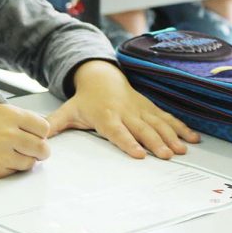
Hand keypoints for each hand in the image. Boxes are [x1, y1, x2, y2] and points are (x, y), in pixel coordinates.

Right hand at [0, 104, 50, 178]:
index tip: (36, 135)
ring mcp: (2, 154)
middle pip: (42, 147)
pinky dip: (9, 168)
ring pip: (30, 162)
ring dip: (24, 160)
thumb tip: (40, 134)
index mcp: (9, 114)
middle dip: (39, 150)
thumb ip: (16, 121)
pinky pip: (14, 171)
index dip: (41, 133)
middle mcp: (8, 133)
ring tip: (8, 153)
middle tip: (31, 150)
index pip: (43, 127)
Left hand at [48, 60, 198, 158]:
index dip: (128, 142)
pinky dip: (181, 127)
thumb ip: (54, 124)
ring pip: (158, 124)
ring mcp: (140, 110)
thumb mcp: (68, 111)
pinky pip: (168, 118)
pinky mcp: (150, 108)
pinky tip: (193, 138)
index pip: (117, 131)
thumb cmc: (85, 100)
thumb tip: (39, 137)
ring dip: (171, 137)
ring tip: (182, 150)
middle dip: (155, 142)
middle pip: (142, 129)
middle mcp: (125, 112)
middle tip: (166, 156)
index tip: (139, 154)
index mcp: (105, 116)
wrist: (100, 76)